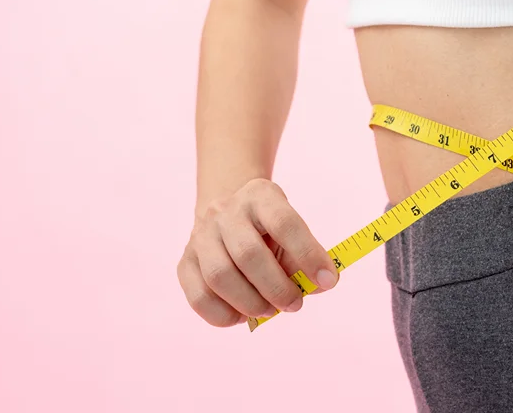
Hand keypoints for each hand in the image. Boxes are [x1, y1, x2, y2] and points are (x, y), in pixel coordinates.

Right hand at [177, 178, 338, 326]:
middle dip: (277, 287)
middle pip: (248, 254)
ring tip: (269, 310)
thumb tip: (319, 286)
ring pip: (220, 276)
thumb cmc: (268, 231)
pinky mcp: (184, 262)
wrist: (227, 216)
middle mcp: (225, 211)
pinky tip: (243, 315)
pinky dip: (224, 315)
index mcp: (260, 196)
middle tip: (295, 304)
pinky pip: (199, 297)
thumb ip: (304, 258)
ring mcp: (200, 235)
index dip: (308, 254)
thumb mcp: (290, 231)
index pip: (284, 223)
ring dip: (250, 303)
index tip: (328, 280)